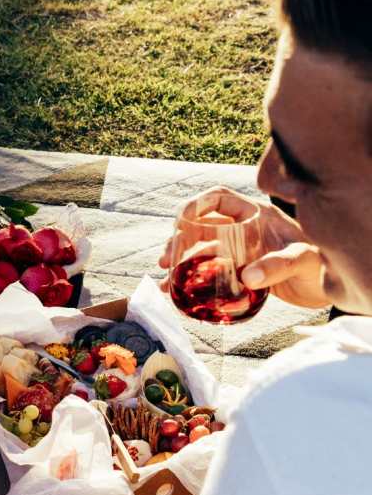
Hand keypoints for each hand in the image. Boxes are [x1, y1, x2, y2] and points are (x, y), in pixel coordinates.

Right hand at [158, 187, 329, 308]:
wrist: (328, 287)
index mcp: (257, 216)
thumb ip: (277, 265)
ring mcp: (240, 252)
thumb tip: (248, 277)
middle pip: (202, 227)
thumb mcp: (302, 260)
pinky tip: (179, 295)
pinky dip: (193, 283)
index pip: (220, 199)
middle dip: (179, 241)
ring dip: (181, 263)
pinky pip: (211, 274)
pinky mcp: (239, 273)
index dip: (197, 205)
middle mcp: (244, 231)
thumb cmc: (321, 264)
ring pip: (202, 251)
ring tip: (166, 281)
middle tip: (166, 261)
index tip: (180, 222)